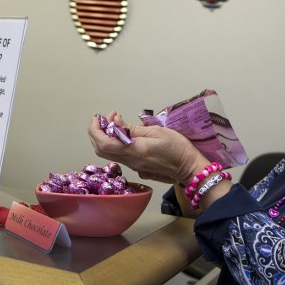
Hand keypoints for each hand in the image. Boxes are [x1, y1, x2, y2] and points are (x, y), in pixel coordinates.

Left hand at [88, 111, 208, 183]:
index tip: (98, 117)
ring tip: (116, 122)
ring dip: (105, 137)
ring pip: (108, 153)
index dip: (95, 130)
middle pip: (101, 150)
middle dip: (97, 132)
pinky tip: (124, 133)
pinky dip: (114, 143)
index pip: (103, 144)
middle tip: (107, 117)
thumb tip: (116, 122)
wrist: (189, 167)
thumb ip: (133, 128)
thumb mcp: (157, 132)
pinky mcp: (137, 167)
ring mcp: (133, 166)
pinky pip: (118, 155)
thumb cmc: (177, 148)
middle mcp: (129, 161)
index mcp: (134, 151)